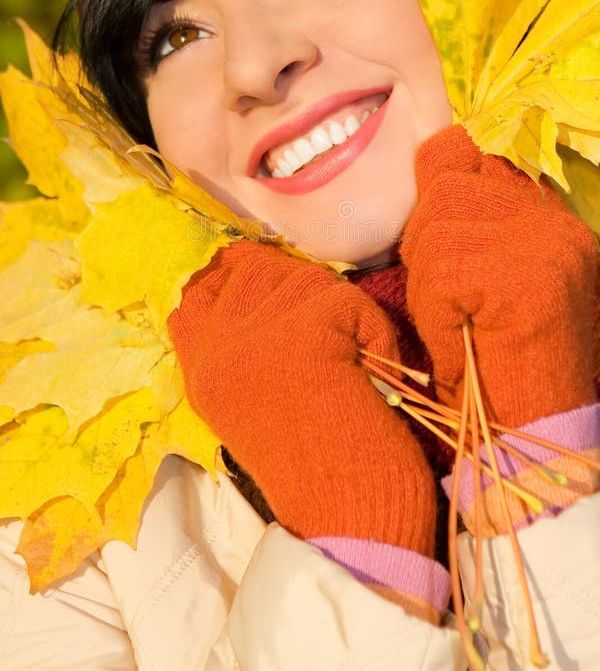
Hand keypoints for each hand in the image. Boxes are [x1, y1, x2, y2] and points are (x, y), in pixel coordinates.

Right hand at [169, 240, 435, 553]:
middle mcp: (217, 348)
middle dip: (301, 291)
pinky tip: (371, 374)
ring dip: (341, 314)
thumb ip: (238, 347)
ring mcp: (256, 339)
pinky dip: (374, 333)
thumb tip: (258, 279)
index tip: (277, 295)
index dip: (240, 275)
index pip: (198, 287)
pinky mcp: (305, 334)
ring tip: (348, 364)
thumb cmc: (309, 467)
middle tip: (326, 337)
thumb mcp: (245, 405)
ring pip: (306, 278)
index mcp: (200, 367)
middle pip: (256, 268)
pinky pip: (350, 300)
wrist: (343, 520)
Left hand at [401, 126, 596, 427]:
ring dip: (427, 283)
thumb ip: (469, 232)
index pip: (478, 154)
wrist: (543, 442)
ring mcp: (547, 245)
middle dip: (424, 242)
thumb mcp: (485, 292)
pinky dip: (436, 314)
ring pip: (438, 228)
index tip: (427, 223)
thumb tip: (429, 169)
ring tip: (457, 327)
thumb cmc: (504, 376)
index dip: (438, 176)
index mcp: (551, 223)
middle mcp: (556, 224)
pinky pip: (441, 271)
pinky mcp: (527, 276)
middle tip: (443, 301)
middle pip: (447, 187)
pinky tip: (464, 346)